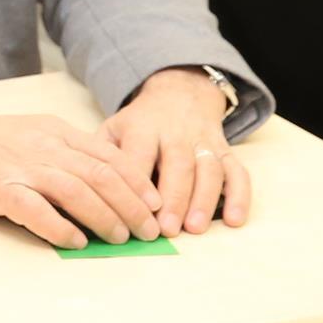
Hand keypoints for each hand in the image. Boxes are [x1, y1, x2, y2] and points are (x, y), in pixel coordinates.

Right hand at [0, 104, 164, 247]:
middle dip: (131, 205)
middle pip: (100, 175)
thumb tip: (104, 187)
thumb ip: (66, 154)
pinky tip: (76, 242)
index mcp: (57, 132)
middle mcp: (45, 146)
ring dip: (104, 217)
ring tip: (119, 238)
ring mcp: (21, 167)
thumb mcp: (34, 135)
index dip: (138, 181)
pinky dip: (60, 227)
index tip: (155, 204)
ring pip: (75, 191)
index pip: (109, 155)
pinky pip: (35, 209)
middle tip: (147, 230)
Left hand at [104, 68, 252, 235]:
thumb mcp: (113, 128)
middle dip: (173, 197)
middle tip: (166, 230)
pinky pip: (238, 171)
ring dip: (204, 199)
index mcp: (142, 126)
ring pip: (209, 168)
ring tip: (195, 228)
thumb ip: (100, 157)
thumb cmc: (139, 124)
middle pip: (178, 163)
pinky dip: (240, 196)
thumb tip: (82, 194)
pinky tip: (234, 220)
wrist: (179, 93)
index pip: (140, 154)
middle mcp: (176, 132)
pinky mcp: (226, 150)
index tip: (136, 212)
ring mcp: (204, 140)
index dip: (138, 182)